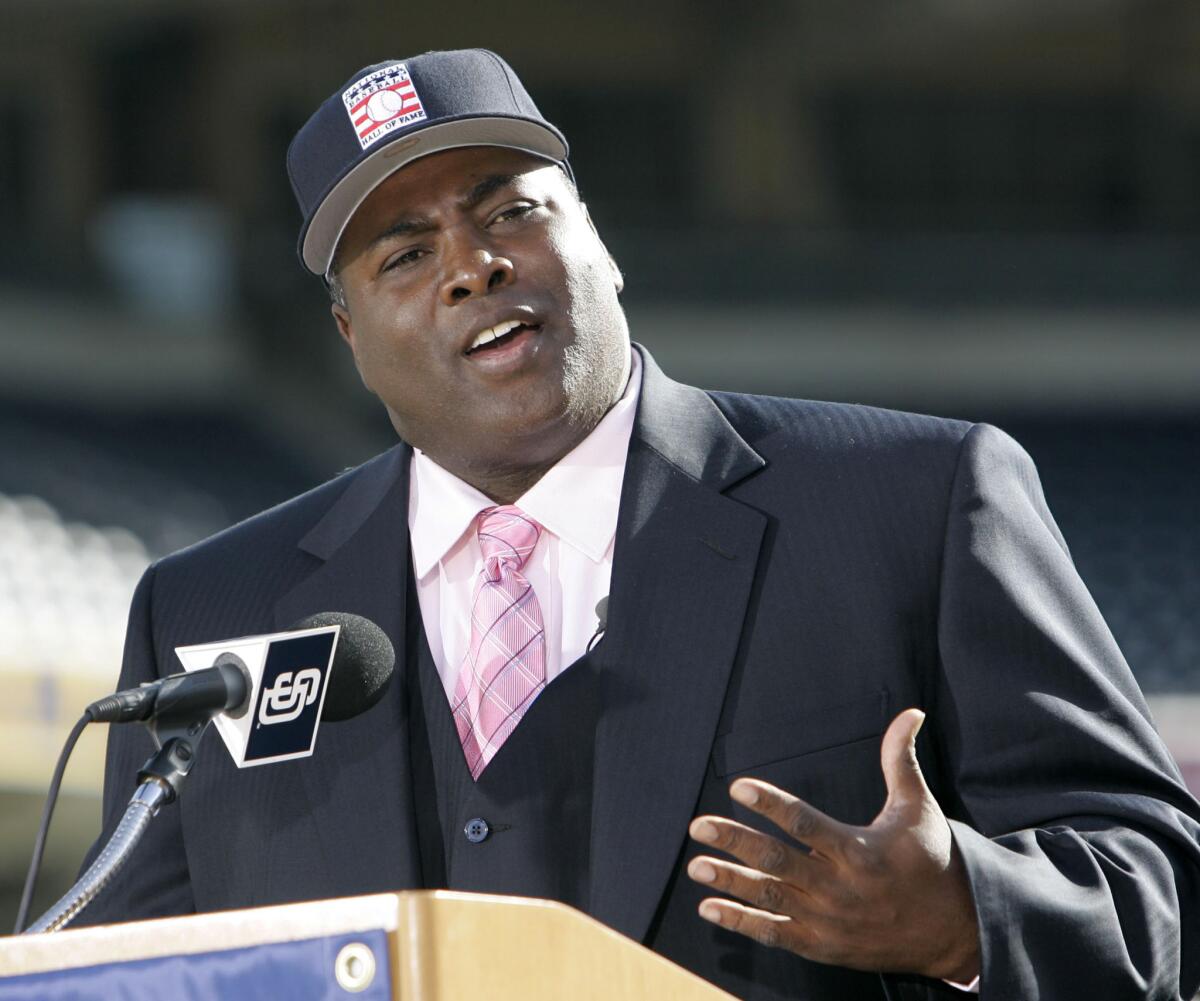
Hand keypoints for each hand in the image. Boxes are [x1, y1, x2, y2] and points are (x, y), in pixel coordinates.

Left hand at [687, 709, 979, 982]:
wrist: (955, 931)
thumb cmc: (932, 861)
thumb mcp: (919, 809)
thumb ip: (901, 760)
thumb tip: (911, 713)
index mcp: (859, 850)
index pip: (805, 823)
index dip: (771, 804)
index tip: (739, 786)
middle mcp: (839, 886)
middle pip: (777, 861)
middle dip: (735, 842)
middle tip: (699, 825)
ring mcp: (829, 920)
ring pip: (770, 899)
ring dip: (729, 881)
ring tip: (696, 865)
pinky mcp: (823, 945)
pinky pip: (775, 935)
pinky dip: (741, 922)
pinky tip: (709, 907)